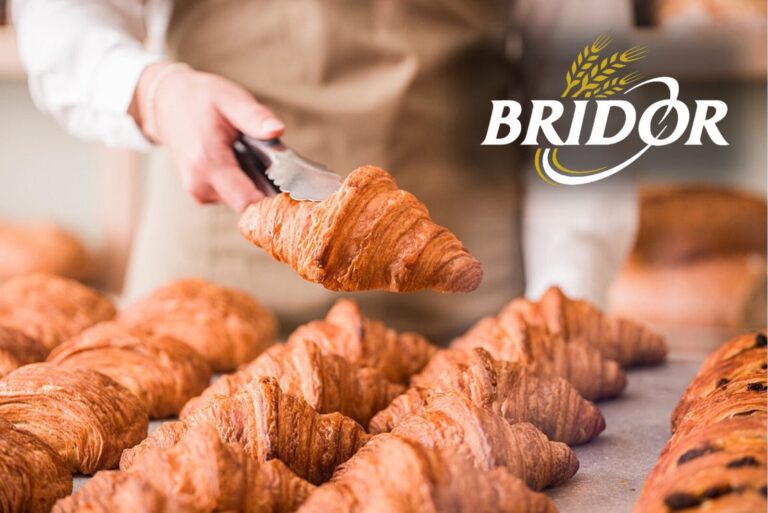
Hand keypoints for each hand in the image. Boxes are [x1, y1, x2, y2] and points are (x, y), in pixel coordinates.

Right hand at [130, 62, 283, 212]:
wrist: (167, 103)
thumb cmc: (200, 99)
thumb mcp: (230, 99)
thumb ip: (254, 117)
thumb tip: (278, 129)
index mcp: (208, 163)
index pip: (249, 203)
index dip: (274, 202)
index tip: (292, 190)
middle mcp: (200, 184)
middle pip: (249, 206)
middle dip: (267, 189)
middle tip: (271, 161)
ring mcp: (199, 193)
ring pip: (242, 202)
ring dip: (254, 183)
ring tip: (249, 155)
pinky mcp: (201, 194)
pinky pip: (232, 196)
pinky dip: (242, 182)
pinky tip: (238, 161)